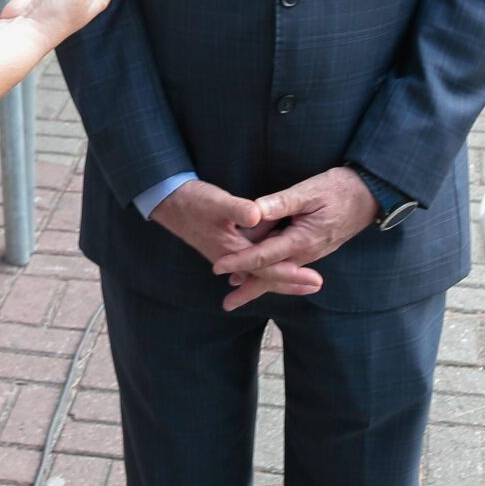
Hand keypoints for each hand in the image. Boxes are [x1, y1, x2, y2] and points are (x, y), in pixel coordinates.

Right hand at [148, 181, 321, 310]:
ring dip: (280, 277)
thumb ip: (237, 208)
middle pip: (266, 276)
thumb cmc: (193, 201)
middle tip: (316, 284)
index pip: (268, 267)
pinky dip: (266, 268)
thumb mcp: (216, 201)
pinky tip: (274, 266)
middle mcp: (231, 258)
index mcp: (233, 250)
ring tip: (302, 280)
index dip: (291, 273)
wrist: (168, 203)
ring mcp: (228, 255)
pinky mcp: (226, 247)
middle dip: (290, 282)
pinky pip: (252, 264)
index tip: (313, 278)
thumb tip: (257, 215)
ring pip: (259, 272)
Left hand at [209, 167, 380, 310]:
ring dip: (259, 284)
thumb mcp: (308, 191)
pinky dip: (273, 273)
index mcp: (301, 240)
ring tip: (238, 292)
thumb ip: (280, 203)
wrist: (370, 195)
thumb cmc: (339, 189)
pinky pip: (289, 266)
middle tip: (226, 305)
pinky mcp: (314, 249)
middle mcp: (306, 253)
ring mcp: (312, 253)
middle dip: (249, 290)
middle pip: (271, 276)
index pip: (264, 256)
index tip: (218, 267)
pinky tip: (263, 274)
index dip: (239, 261)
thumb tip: (254, 212)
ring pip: (280, 273)